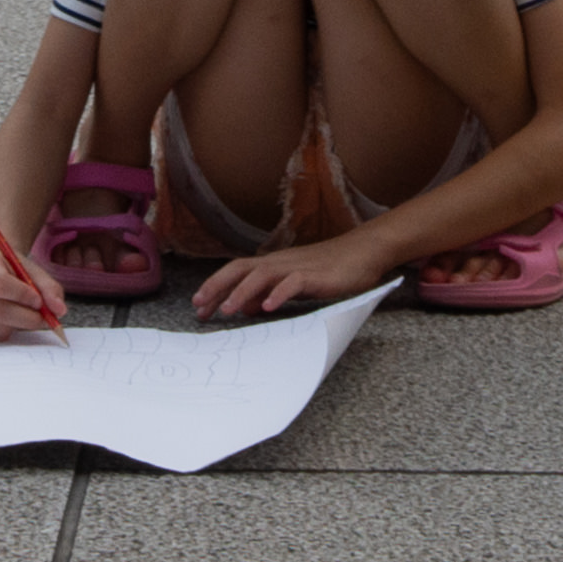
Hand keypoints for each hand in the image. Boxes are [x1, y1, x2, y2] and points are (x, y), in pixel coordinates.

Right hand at [0, 234, 69, 343]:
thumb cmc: (14, 273)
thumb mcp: (32, 272)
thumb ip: (49, 288)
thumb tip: (59, 310)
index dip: (22, 295)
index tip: (38, 301)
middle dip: (26, 318)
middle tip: (43, 318)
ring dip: (17, 326)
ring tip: (21, 314)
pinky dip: (6, 333)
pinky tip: (7, 321)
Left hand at [191, 233, 391, 320]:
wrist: (363, 252)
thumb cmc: (330, 270)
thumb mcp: (294, 284)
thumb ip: (270, 293)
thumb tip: (247, 307)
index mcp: (273, 264)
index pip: (236, 272)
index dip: (215, 286)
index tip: (199, 306)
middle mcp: (279, 262)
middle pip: (241, 269)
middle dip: (217, 286)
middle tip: (199, 306)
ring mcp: (297, 267)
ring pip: (262, 274)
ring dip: (242, 292)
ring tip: (227, 309)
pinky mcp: (316, 275)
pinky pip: (294, 283)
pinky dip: (279, 294)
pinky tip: (269, 307)